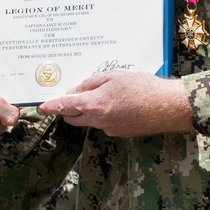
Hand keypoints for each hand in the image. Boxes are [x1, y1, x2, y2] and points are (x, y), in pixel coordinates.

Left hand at [37, 69, 191, 136]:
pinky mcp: (121, 133)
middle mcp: (99, 121)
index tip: (41, 107)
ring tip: (105, 95)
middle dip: (68, 109)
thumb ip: (91, 83)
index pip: (65, 106)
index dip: (52, 107)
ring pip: (90, 121)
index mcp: (94, 104)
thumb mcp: (114, 76)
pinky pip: (105, 124)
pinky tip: (119, 103)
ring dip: (89, 111)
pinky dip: (105, 114)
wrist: (169, 107)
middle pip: (74, 118)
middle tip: (72, 96)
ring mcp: (110, 129)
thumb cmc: (143, 86)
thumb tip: (75, 90)